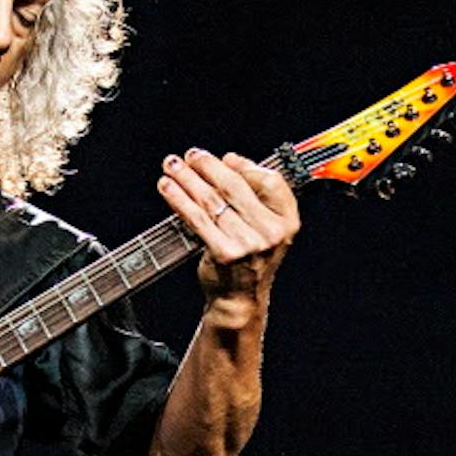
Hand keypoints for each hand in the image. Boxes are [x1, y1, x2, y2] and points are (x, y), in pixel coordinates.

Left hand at [156, 148, 299, 311]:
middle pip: (236, 186)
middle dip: (208, 166)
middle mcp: (271, 233)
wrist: (240, 299)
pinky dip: (179, 199)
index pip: (270, 181)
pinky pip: (197, 218)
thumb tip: (228, 161)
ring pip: (212, 200)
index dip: (246, 166)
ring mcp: (248, 244)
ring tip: (172, 167)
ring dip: (188, 179)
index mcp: (286, 222)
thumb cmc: (250, 260)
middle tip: (191, 156)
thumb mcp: (265, 228)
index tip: (225, 158)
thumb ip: (253, 196)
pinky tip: (168, 188)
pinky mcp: (224, 253)